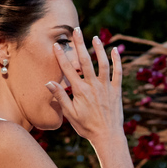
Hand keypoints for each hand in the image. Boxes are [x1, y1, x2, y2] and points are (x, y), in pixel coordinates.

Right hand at [48, 27, 124, 144]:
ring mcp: (106, 87)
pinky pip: (118, 73)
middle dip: (79, 44)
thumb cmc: (86, 127)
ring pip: (103, 64)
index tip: (57, 44)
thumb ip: (60, 97)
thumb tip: (48, 82)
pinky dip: (117, 61)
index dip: (62, 56)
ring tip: (95, 37)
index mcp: (80, 91)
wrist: (107, 136)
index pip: (68, 70)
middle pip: (85, 61)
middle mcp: (93, 86)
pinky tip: (114, 50)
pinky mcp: (116, 90)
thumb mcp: (70, 114)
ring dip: (99, 49)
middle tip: (76, 30)